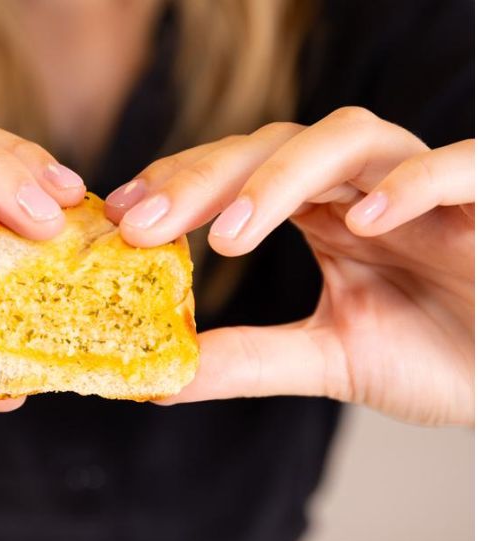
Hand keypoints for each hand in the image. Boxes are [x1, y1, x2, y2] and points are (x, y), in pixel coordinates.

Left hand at [106, 107, 473, 425]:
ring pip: (348, 138)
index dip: (178, 184)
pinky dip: (409, 184)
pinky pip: (457, 167)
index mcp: (324, 214)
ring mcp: (423, 189)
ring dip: (281, 179)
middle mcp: (363, 188)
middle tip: (144, 225)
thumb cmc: (440, 354)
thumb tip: (160, 377)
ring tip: (230, 236)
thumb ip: (250, 359)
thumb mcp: (328, 360)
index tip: (120, 216)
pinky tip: (360, 220)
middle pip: (273, 146)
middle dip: (204, 179)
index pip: (238, 173)